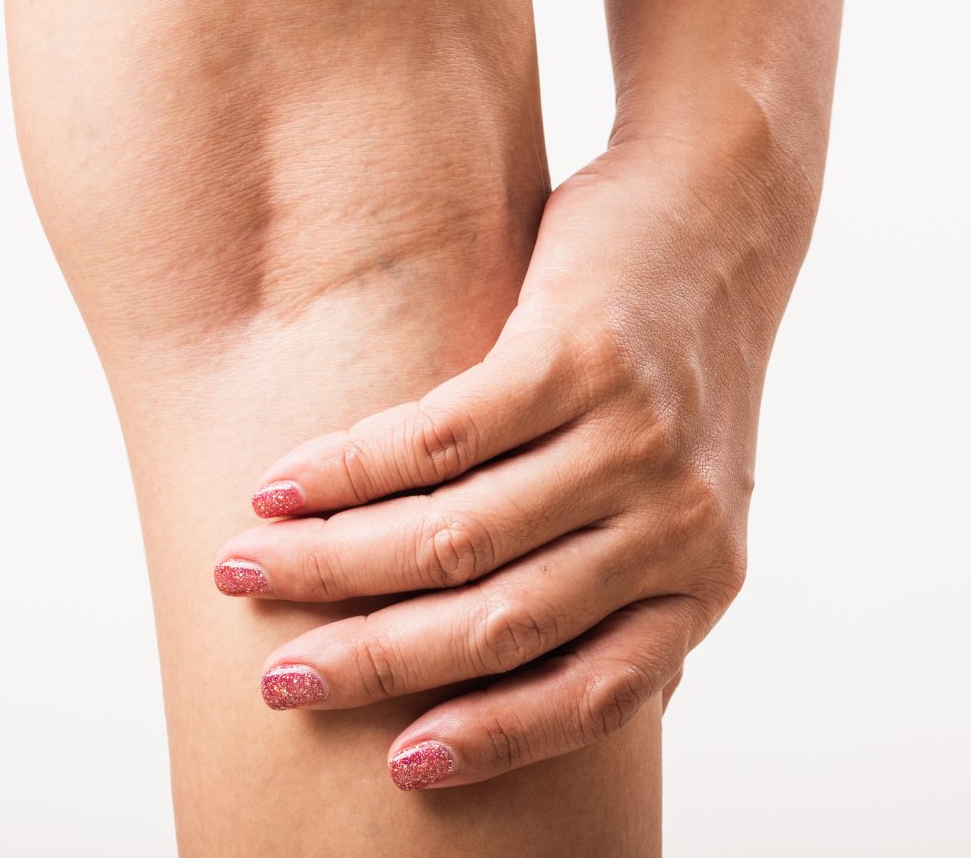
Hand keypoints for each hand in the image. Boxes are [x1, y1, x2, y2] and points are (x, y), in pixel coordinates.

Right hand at [210, 127, 818, 789]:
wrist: (725, 203)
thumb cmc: (675, 359)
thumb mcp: (684, 490)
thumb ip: (622, 584)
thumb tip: (535, 698)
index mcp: (703, 577)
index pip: (596, 695)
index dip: (493, 740)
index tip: (397, 767)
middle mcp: (676, 520)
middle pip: (503, 624)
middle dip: (375, 662)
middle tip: (278, 680)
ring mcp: (633, 438)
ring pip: (455, 536)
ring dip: (332, 562)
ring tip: (245, 568)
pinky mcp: (582, 356)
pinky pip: (439, 439)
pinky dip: (345, 468)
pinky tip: (280, 485)